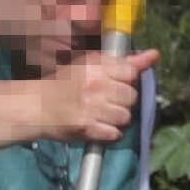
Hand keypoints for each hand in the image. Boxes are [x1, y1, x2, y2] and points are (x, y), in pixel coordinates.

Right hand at [31, 49, 155, 143]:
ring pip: (126, 117)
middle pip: (132, 96)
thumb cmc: (63, 84)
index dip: (127, 80)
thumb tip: (154, 55)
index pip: (132, 72)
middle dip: (123, 101)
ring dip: (117, 119)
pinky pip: (115, 134)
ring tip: (102, 115)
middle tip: (106, 101)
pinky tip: (99, 127)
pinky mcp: (86, 128)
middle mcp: (95, 85)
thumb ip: (124, 62)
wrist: (34, 106)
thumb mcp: (89, 65)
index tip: (115, 84)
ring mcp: (91, 108)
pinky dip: (110, 134)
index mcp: (95, 66)